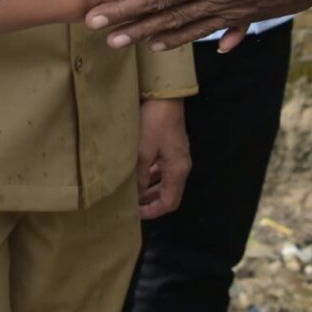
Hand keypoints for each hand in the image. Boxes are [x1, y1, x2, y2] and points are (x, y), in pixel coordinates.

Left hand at [137, 97, 189, 218]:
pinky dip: (151, 176)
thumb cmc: (154, 123)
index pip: (170, 202)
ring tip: (131, 192)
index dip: (153, 212)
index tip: (135, 214)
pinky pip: (162, 169)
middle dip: (150, 202)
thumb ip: (139, 176)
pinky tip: (137, 174)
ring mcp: (177, 156)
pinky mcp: (171, 147)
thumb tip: (135, 195)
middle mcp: (181, 166)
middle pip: (168, 193)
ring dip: (149, 189)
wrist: (165, 96)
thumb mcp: (143, 152)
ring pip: (165, 181)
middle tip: (130, 205)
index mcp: (177, 171)